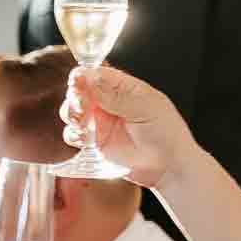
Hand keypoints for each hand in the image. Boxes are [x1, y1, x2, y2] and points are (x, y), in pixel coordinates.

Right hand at [60, 65, 191, 189]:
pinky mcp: (96, 142)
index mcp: (123, 87)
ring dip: (71, 114)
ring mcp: (101, 122)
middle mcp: (109, 102)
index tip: (76, 82)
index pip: (97, 73)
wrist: (169, 167)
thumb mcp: (145, 108)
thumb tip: (91, 78)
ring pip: (73, 111)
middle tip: (81, 107)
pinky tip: (82, 138)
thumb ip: (116, 95)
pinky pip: (74, 134)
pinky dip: (72, 134)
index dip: (83, 76)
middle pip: (80, 91)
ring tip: (82, 124)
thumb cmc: (166, 134)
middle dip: (75, 97)